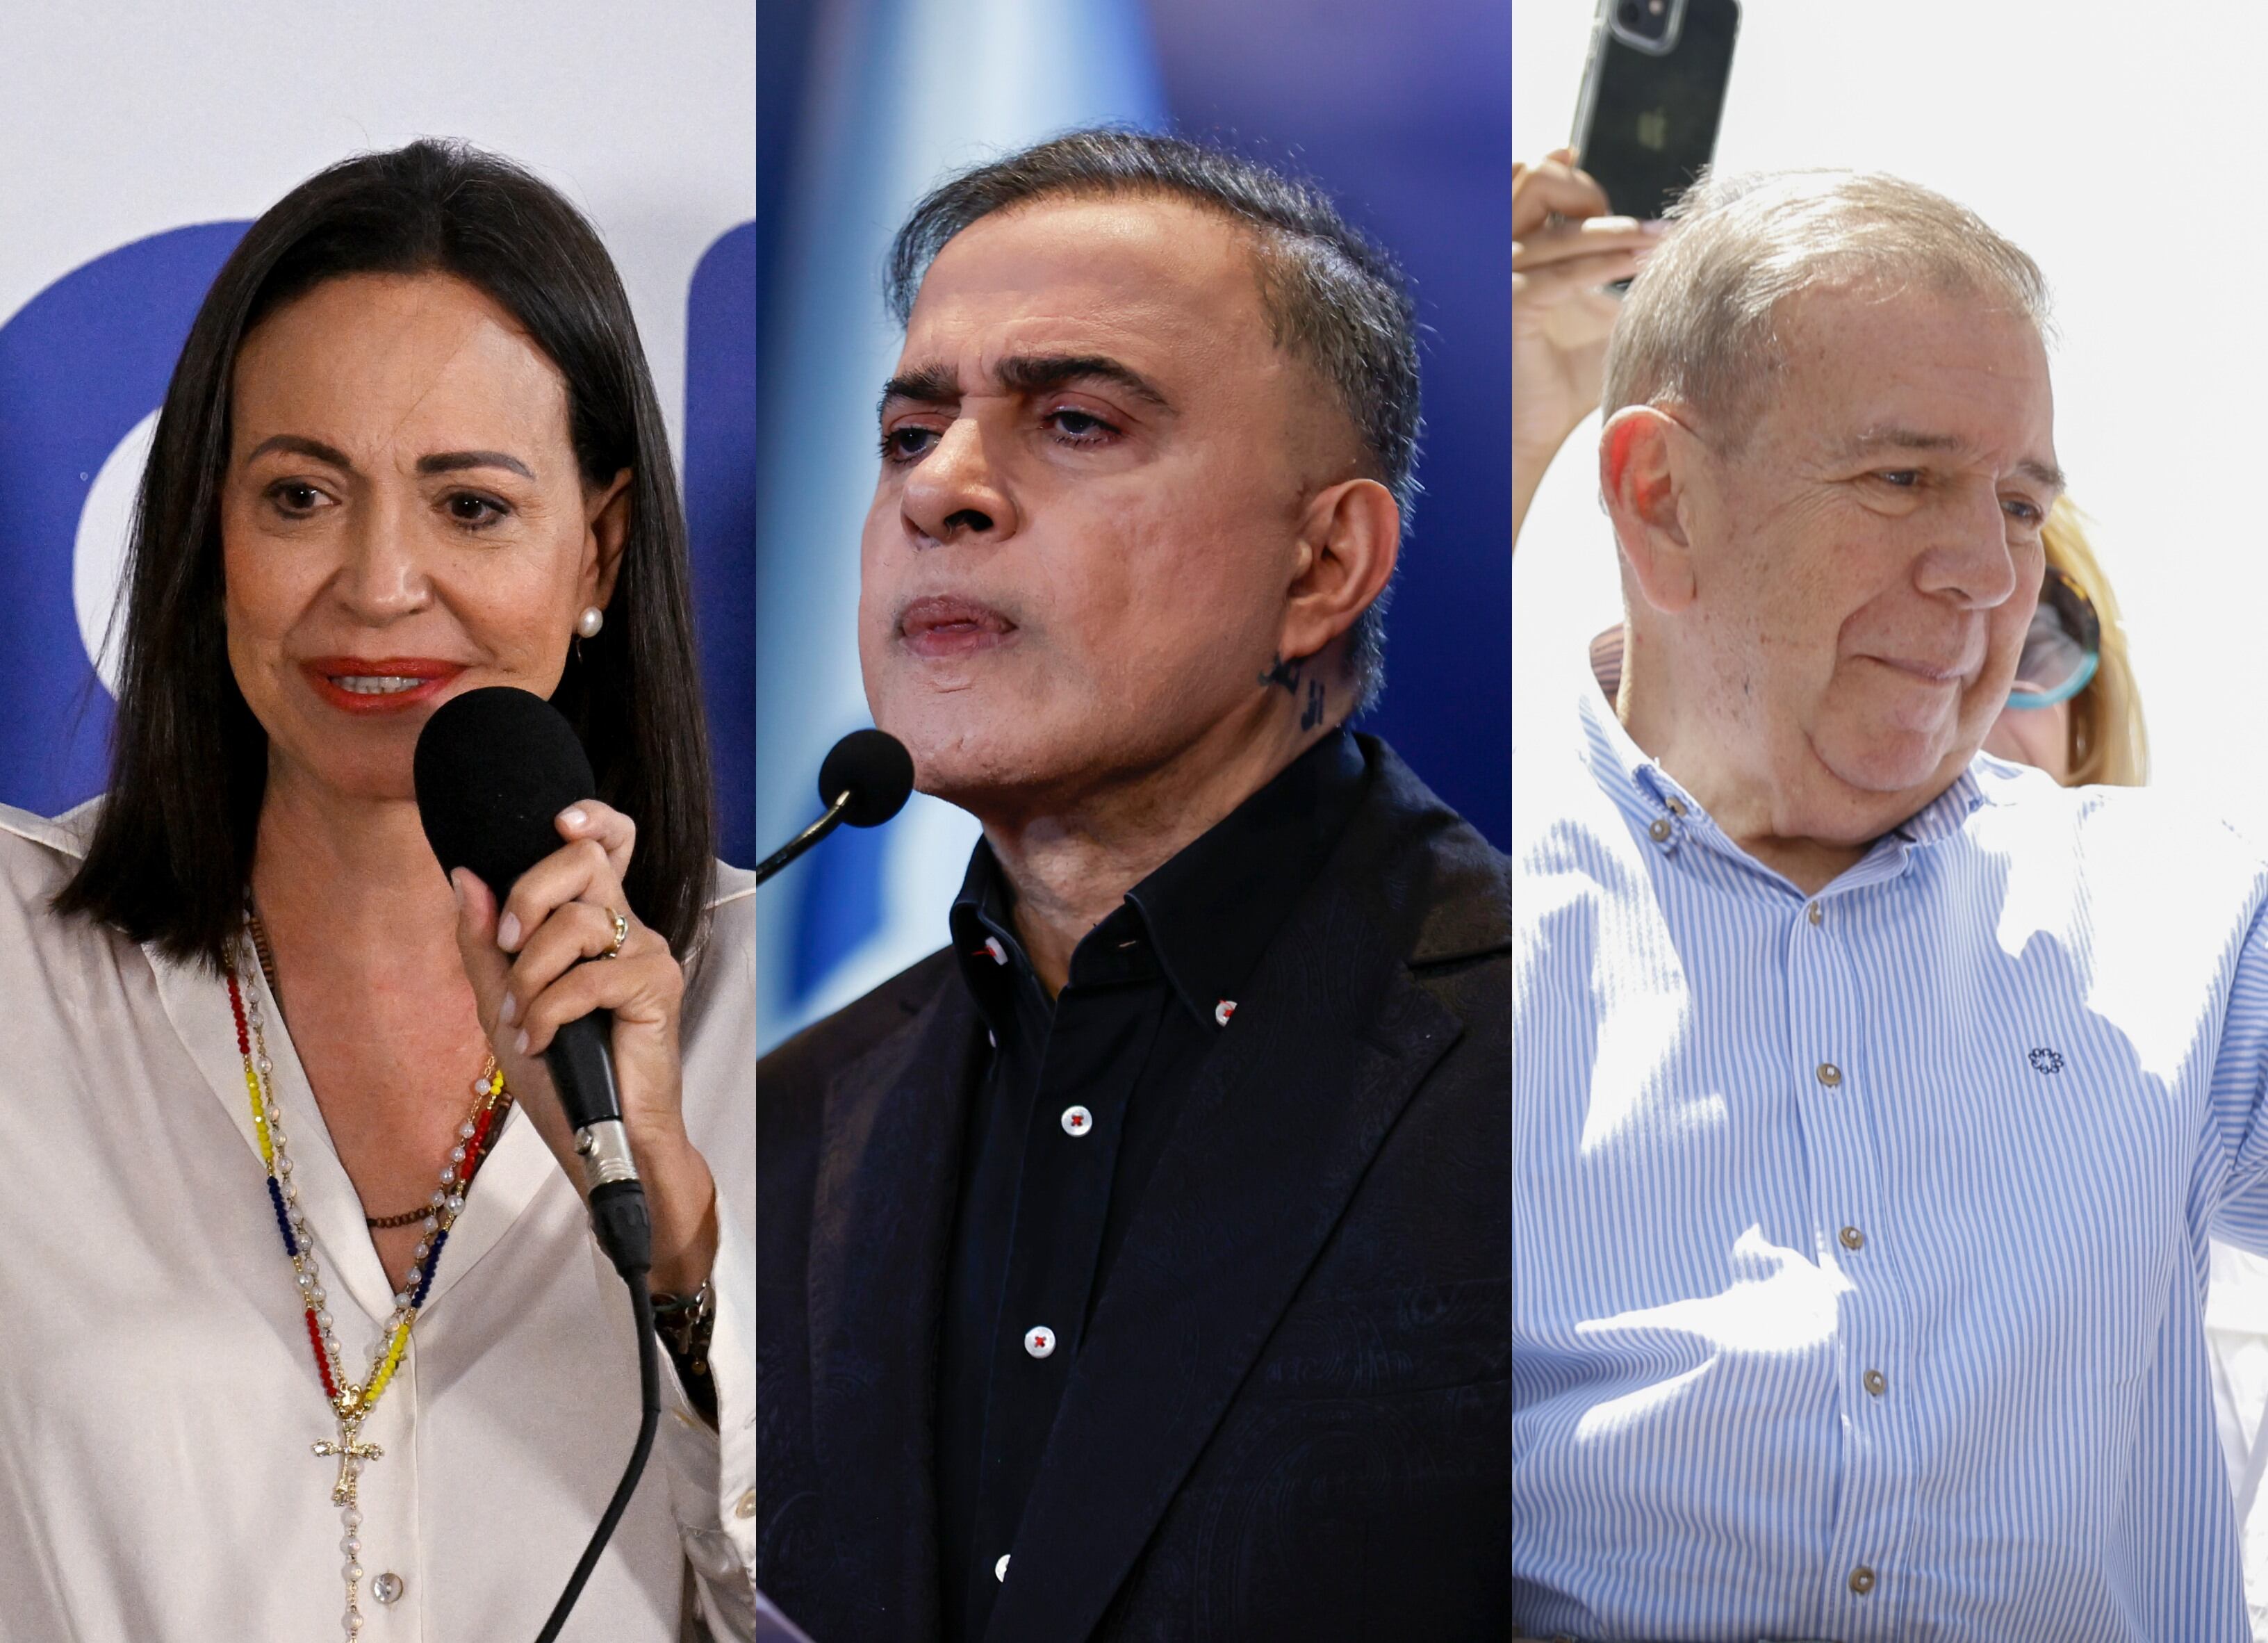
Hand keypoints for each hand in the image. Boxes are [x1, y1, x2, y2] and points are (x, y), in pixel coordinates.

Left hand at [449, 800, 717, 1296]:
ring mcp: (646, 956)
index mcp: (595, 923)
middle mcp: (627, 928)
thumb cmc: (562, 1076)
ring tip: (522, 1018)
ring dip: (530, 974)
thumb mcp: (503, 1004)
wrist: (601, 1140)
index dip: (590, 818)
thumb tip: (464, 875)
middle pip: (585, 860)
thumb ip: (482, 942)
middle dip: (527, 895)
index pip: (609, 844)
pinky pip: (589, 977)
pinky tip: (543, 1041)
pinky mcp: (657, 989)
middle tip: (505, 947)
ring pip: (578, 920)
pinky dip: (549, 1011)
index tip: (558, 822)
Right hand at [1514, 149, 1661, 544]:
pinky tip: (1644, 264)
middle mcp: (1498, 255)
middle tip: (1639, 229)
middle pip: (1533, 177)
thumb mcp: (1599, 316)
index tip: (1624, 200)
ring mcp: (1498, 277)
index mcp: (1512, 249)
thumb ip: (1616, 274)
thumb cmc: (1561, 383)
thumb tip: (1672, 249)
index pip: (1533, 179)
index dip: (1574, 173)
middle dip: (1589, 191)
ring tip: (1659, 240)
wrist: (1529, 436)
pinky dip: (1608, 264)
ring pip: (1555, 224)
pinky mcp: (1510, 305)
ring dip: (1614, 228)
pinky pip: (1564, 273)